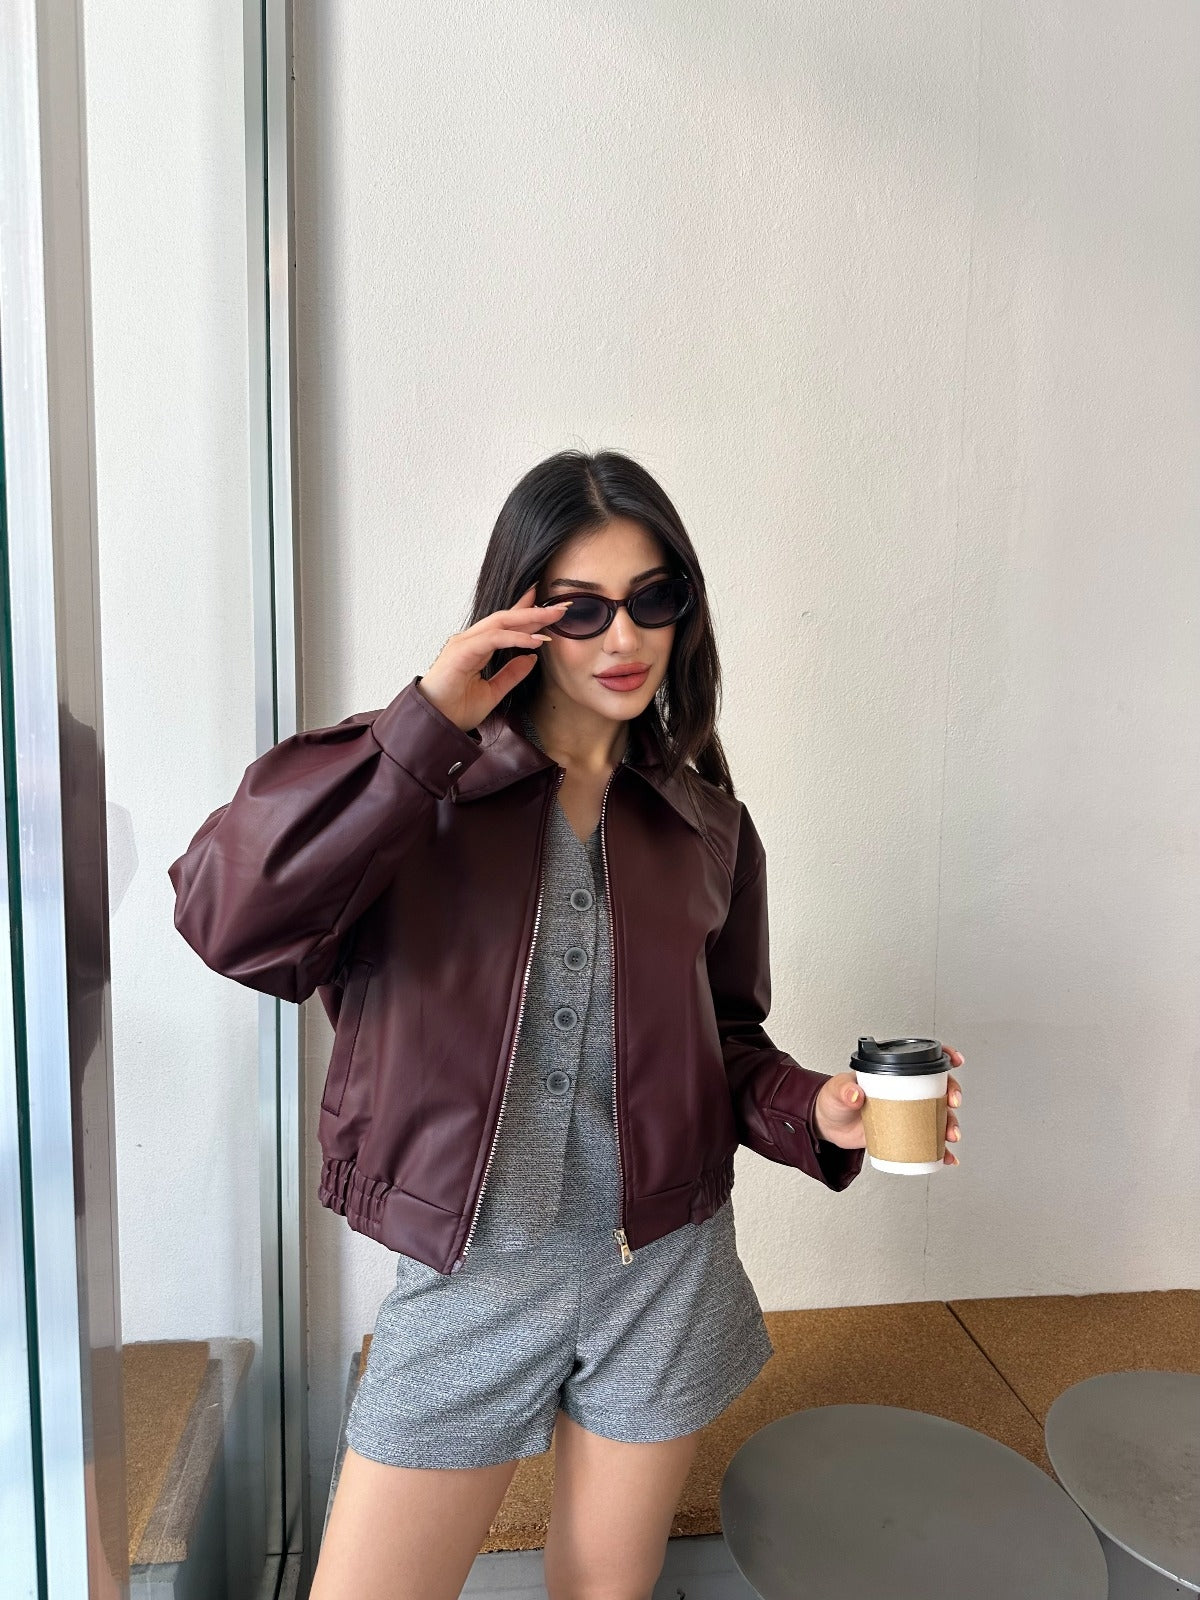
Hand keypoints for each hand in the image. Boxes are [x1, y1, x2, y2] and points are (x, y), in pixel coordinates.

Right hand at [417, 583, 570, 733]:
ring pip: (501, 622)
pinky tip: (535, 640)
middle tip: (561, 606)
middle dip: (534, 610)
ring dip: (530, 618)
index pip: (505, 624)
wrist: (434, 725)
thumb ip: (511, 674)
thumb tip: (531, 658)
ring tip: (554, 617)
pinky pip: (493, 638)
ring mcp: (464, 643)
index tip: (551, 607)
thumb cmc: (455, 710)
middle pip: (506, 618)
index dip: (527, 613)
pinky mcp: (461, 651)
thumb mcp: (493, 692)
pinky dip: (515, 638)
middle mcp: (469, 641)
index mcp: (476, 648)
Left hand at [814, 1045, 964, 1164]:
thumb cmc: (833, 1101)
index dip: (942, 1056)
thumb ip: (844, 1091)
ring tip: (950, 1136)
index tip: (954, 1061)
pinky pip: (928, 1143)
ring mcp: (906, 1113)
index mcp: (891, 1074)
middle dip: (952, 1096)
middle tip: (951, 1106)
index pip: (921, 1060)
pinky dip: (941, 1151)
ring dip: (950, 1125)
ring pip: (938, 1117)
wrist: (828, 1126)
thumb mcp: (836, 1092)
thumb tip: (855, 1094)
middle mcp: (904, 1092)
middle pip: (938, 1089)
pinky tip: (947, 1158)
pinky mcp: (904, 1134)